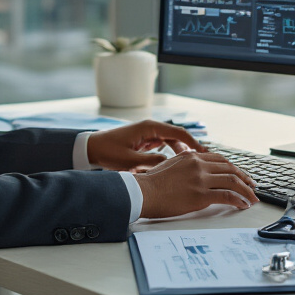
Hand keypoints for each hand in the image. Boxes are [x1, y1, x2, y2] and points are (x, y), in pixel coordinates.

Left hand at [86, 120, 205, 171]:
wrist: (91, 148)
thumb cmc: (108, 151)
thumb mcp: (130, 160)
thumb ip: (151, 163)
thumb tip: (171, 166)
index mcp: (149, 128)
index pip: (178, 132)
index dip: (193, 143)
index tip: (204, 153)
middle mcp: (150, 128)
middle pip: (177, 136)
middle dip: (189, 148)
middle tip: (201, 162)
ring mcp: (147, 134)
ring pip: (170, 141)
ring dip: (180, 151)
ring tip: (191, 165)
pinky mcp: (144, 141)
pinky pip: (162, 145)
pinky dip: (170, 153)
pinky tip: (175, 164)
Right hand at [134, 151, 258, 217]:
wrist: (142, 192)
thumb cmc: (150, 183)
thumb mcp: (169, 165)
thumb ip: (184, 164)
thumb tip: (194, 168)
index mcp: (191, 157)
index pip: (220, 159)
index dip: (234, 168)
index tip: (241, 175)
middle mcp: (198, 165)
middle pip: (230, 168)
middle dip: (244, 178)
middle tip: (252, 186)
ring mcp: (201, 179)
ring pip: (233, 181)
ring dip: (246, 190)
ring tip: (253, 198)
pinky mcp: (201, 195)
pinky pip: (227, 196)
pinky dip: (239, 200)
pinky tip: (243, 204)